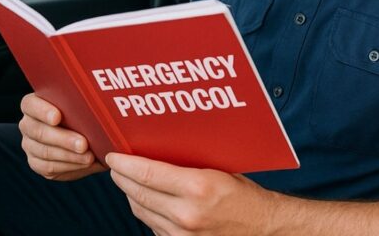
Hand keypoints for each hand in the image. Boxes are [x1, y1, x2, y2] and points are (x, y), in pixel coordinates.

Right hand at [18, 93, 105, 180]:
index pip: (30, 105)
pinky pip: (49, 168)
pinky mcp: (36, 163)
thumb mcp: (82, 105)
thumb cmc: (84, 114)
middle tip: (84, 144)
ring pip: (44, 152)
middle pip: (39, 131)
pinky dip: (70, 166)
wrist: (82, 136)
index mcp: (34, 104)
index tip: (58, 117)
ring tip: (89, 157)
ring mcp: (30, 145)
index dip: (42, 111)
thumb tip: (105, 107)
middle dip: (63, 139)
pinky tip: (85, 164)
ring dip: (69, 156)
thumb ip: (84, 105)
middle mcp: (28, 124)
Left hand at [106, 152, 279, 234]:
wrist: (265, 229)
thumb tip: (157, 150)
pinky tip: (147, 201)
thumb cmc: (245, 196)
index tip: (113, 157)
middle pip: (138, 194)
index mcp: (198, 187)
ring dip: (131, 195)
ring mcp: (183, 235)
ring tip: (128, 181)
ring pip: (142, 212)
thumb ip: (188, 164)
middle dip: (122, 178)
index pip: (147, 173)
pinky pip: (154, 227)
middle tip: (115, 167)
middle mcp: (187, 213)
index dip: (125, 164)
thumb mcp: (219, 170)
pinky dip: (146, 212)